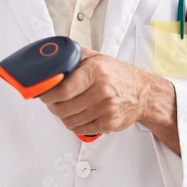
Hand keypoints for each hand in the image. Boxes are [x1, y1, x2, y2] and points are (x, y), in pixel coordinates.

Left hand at [39, 47, 177, 148]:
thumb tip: (50, 61)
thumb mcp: (96, 57)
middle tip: (51, 101)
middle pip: (63, 107)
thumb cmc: (118, 75)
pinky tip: (78, 115)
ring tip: (65, 107)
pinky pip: (80, 129)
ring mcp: (106, 109)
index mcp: (96, 71)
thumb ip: (73, 57)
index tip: (42, 93)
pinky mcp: (108, 124)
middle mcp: (102, 91)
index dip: (47, 94)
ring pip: (69, 120)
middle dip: (52, 106)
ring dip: (62, 115)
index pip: (63, 89)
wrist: (144, 93)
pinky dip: (74, 124)